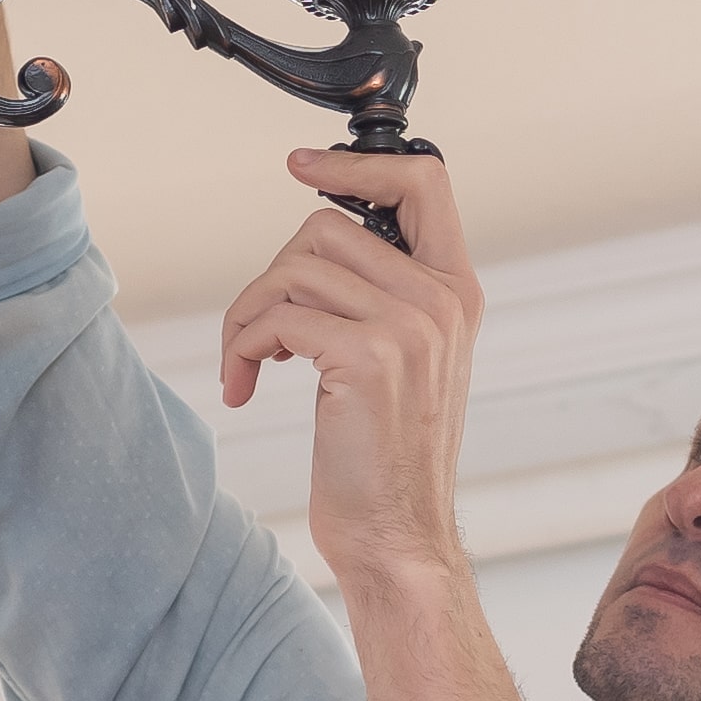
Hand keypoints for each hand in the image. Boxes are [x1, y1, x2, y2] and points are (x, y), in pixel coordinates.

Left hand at [218, 148, 481, 594]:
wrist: (398, 537)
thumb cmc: (386, 460)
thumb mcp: (407, 364)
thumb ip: (387, 296)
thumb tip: (320, 245)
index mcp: (456, 292)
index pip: (424, 181)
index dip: (356, 162)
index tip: (301, 165)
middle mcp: (441, 300)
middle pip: (326, 227)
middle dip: (270, 278)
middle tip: (257, 336)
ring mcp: (409, 327)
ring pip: (293, 269)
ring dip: (247, 318)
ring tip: (247, 365)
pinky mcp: (366, 358)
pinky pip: (278, 317)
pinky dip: (243, 348)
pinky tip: (244, 388)